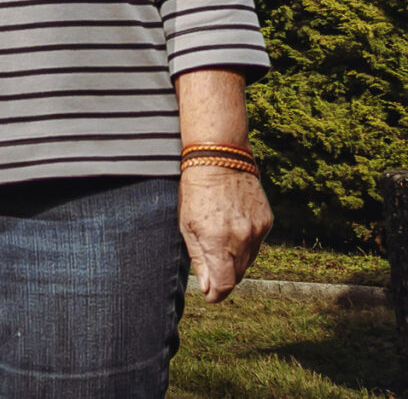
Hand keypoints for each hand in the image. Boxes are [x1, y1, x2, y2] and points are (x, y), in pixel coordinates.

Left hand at [180, 165, 270, 301]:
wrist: (220, 159)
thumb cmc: (196, 191)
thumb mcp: (187, 225)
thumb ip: (198, 259)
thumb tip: (208, 287)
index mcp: (218, 242)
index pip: (224, 285)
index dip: (216, 294)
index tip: (209, 294)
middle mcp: (242, 240)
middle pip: (237, 275)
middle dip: (223, 277)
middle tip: (211, 268)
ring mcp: (257, 231)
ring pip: (248, 261)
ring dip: (235, 260)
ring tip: (219, 242)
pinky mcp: (267, 222)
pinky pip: (257, 243)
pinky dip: (246, 243)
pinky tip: (233, 228)